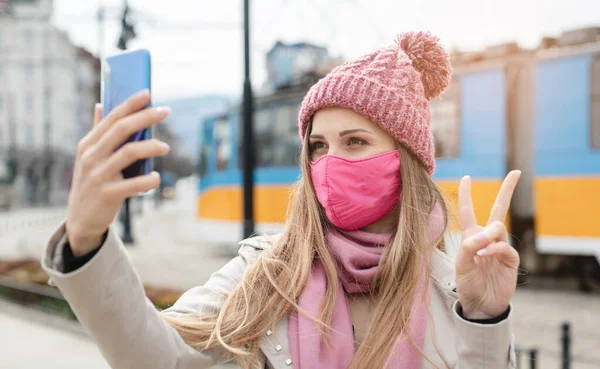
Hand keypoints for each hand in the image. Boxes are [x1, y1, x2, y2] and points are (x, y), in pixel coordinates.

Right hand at [66, 90, 170, 255]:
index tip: (148, 93)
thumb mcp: (89, 156)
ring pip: (129, 153)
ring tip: (166, 147)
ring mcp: (98, 175)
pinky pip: (133, 184)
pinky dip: (148, 180)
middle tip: (165, 111)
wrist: (81, 219)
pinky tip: (156, 177)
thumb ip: (97, 131)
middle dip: (145, 117)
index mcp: (88, 144)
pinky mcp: (107, 195)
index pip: (111, 117)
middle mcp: (91, 156)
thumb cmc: (91, 182)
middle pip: (121, 130)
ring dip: (151, 147)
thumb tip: (100, 104)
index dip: (130, 104)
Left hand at [455, 170, 520, 319]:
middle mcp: (487, 238)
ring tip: (479, 251)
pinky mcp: (510, 260)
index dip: (466, 195)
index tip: (466, 177)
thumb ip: (470, 246)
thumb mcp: (461, 264)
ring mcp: (500, 248)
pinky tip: (485, 255)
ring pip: (498, 228)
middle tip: (516, 172)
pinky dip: (494, 249)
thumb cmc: (467, 283)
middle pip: (499, 209)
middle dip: (507, 190)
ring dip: (488, 235)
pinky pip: (504, 247)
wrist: (480, 305)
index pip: (469, 211)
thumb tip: (486, 235)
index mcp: (471, 236)